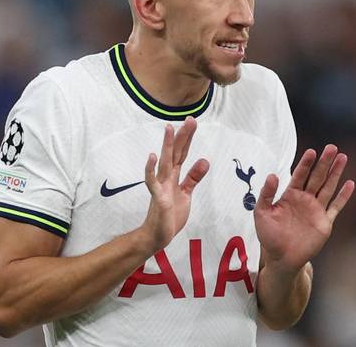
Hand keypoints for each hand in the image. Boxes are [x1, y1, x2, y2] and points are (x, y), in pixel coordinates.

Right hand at [140, 117, 209, 252]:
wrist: (157, 236)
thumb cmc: (170, 214)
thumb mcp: (186, 194)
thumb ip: (193, 177)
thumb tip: (204, 160)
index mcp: (174, 177)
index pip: (182, 153)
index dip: (187, 138)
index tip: (192, 122)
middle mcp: (166, 178)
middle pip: (175, 153)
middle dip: (182, 136)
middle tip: (189, 119)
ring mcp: (161, 187)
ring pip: (165, 163)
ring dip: (167, 146)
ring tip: (169, 129)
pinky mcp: (158, 199)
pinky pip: (153, 183)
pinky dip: (151, 170)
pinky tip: (152, 157)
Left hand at [255, 145, 353, 272]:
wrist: (281, 259)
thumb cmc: (269, 237)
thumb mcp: (261, 214)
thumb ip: (265, 194)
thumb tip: (273, 175)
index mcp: (291, 196)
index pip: (300, 175)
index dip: (306, 163)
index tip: (312, 151)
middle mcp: (306, 200)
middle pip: (317, 177)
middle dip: (325, 162)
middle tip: (332, 147)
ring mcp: (316, 210)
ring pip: (328, 187)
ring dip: (336, 173)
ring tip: (343, 157)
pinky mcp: (325, 223)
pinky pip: (336, 207)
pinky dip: (343, 196)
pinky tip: (350, 184)